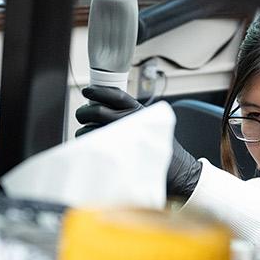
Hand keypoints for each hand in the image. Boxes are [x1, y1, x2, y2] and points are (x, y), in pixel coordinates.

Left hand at [73, 86, 201, 197]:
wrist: (177, 169)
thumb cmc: (161, 147)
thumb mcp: (151, 123)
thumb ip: (130, 114)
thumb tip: (103, 106)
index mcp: (138, 111)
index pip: (115, 95)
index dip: (98, 91)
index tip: (88, 90)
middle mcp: (130, 122)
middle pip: (97, 111)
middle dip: (85, 111)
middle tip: (82, 114)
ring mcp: (121, 138)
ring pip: (90, 128)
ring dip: (84, 129)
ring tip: (85, 132)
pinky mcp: (116, 154)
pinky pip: (92, 145)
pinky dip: (86, 143)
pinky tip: (90, 144)